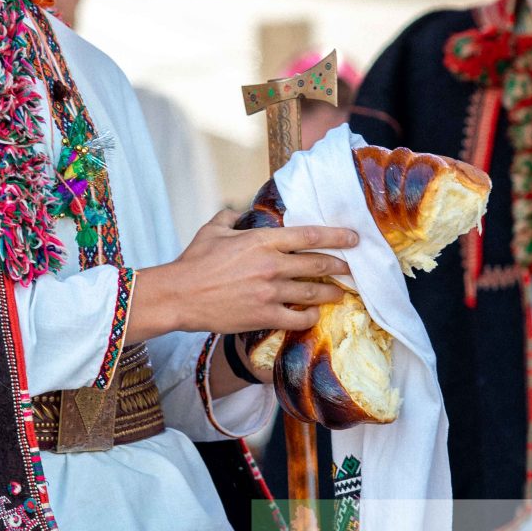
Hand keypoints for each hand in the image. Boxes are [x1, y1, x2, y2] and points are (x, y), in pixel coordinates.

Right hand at [131, 209, 358, 339]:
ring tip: (341, 294)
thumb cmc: (193, 261)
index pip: (309, 235)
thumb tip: (240, 211)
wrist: (178, 295)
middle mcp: (271, 265)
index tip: (353, 237)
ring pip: (312, 292)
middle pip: (318, 264)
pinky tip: (314, 316)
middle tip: (352, 268)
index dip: (336, 236)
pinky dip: (309, 317)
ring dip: (331, 293)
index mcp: (261, 241)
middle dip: (340, 266)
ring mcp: (269, 292)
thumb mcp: (213, 230)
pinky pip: (297, 319)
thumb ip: (231, 217)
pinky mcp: (264, 315)